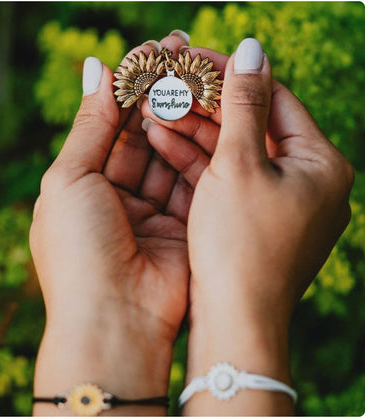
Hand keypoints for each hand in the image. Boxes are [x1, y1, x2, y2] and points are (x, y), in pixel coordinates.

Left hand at [30, 34, 190, 414]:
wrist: (117, 320)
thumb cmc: (80, 250)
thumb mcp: (70, 178)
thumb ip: (89, 124)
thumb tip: (96, 68)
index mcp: (81, 186)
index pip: (108, 125)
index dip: (127, 88)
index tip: (151, 52)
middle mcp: (118, 197)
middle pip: (141, 136)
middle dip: (158, 97)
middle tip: (181, 56)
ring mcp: (152, 211)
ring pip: (169, 155)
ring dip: (180, 119)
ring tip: (194, 79)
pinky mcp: (181, 225)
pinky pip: (190, 180)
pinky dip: (197, 150)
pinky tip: (203, 117)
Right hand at [141, 39, 352, 414]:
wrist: (234, 321)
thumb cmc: (241, 245)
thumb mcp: (240, 164)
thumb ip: (244, 104)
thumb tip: (252, 48)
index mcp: (320, 163)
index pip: (274, 99)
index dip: (231, 74)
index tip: (195, 57)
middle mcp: (306, 181)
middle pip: (251, 126)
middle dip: (205, 104)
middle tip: (168, 84)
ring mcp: (278, 201)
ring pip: (233, 153)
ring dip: (194, 131)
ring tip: (155, 110)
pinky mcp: (252, 219)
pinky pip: (224, 179)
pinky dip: (195, 162)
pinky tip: (161, 140)